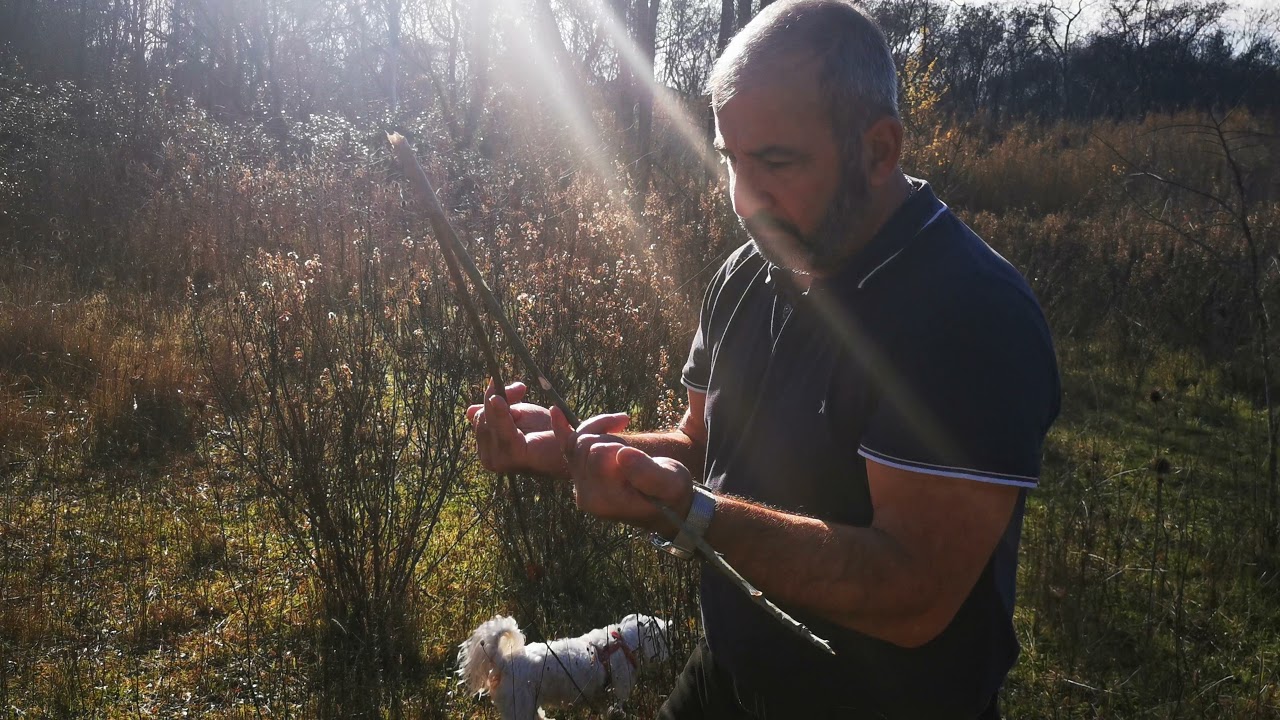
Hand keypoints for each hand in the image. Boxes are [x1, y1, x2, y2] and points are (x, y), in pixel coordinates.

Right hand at [465, 380, 558, 474]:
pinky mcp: (513, 456)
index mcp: (488, 449)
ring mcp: (499, 460)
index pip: (478, 418)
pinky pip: (503, 427)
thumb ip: (494, 412)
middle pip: (482, 418)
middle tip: (519, 389)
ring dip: (505, 403)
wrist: (572, 445)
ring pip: (491, 420)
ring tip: (521, 397)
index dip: (490, 397)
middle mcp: (488, 459)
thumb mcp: (516, 416)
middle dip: (497, 397)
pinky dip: (501, 413)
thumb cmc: (546, 431)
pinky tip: (500, 400)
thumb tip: (468, 410)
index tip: (504, 384)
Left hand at [551, 406, 693, 533]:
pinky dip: (561, 428)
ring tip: (623, 433)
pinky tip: (556, 411)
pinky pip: (565, 447)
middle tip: (631, 444)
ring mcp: (581, 486)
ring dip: (600, 431)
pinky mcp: (580, 476)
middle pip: (584, 445)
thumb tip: (623, 454)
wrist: (665, 505)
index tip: (634, 451)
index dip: (617, 446)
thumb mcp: (669, 483)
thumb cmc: (670, 492)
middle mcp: (587, 496)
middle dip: (609, 437)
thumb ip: (647, 473)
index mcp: (607, 499)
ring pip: (576, 441)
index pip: (599, 454)